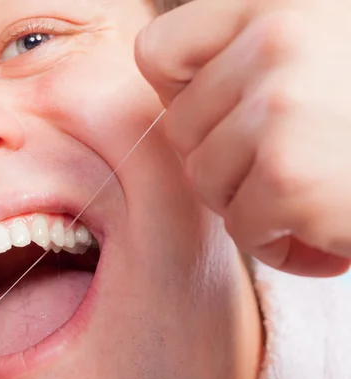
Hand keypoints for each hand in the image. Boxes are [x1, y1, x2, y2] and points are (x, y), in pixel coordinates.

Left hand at [135, 0, 350, 276]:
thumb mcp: (326, 48)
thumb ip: (256, 55)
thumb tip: (178, 95)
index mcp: (276, 1)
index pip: (158, 49)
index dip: (177, 92)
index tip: (219, 114)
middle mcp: (274, 41)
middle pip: (180, 126)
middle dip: (224, 161)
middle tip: (282, 171)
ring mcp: (279, 108)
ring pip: (205, 179)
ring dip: (251, 204)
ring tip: (309, 200)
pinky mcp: (288, 176)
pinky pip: (242, 227)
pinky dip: (280, 246)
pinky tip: (328, 237)